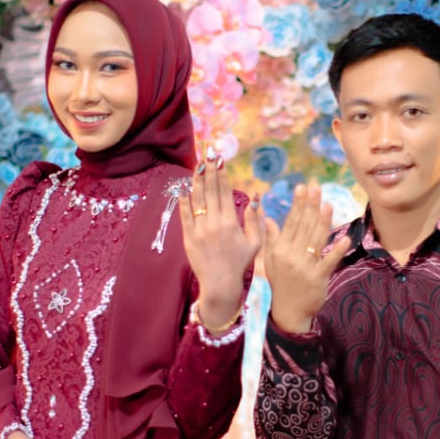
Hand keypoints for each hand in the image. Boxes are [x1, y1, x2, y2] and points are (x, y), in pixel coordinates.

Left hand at [179, 151, 263, 330]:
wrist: (220, 284)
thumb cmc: (239, 263)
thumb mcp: (254, 242)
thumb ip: (255, 219)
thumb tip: (255, 197)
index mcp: (231, 223)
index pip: (225, 192)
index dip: (222, 174)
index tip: (220, 160)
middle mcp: (214, 223)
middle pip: (210, 191)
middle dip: (209, 171)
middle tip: (207, 154)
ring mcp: (199, 230)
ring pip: (197, 200)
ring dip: (196, 182)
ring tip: (197, 166)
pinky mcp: (188, 238)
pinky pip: (184, 216)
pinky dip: (184, 202)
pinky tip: (184, 189)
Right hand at [263, 180, 351, 333]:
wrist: (289, 312)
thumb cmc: (281, 284)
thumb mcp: (270, 261)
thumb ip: (271, 239)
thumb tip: (268, 218)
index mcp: (279, 250)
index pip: (290, 223)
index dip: (298, 204)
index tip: (303, 187)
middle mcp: (291, 256)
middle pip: (303, 227)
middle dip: (310, 206)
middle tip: (317, 187)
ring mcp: (305, 267)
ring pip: (315, 240)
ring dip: (323, 222)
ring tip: (328, 204)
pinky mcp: (318, 278)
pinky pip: (328, 261)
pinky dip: (337, 251)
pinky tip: (345, 239)